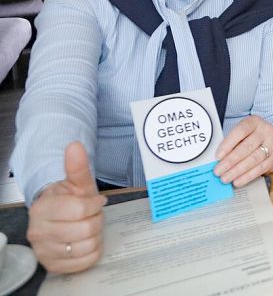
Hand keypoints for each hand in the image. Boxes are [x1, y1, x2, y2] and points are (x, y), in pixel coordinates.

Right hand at [27, 141, 106, 273]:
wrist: (57, 218)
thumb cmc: (69, 200)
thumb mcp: (77, 183)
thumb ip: (77, 166)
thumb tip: (75, 145)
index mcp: (42, 208)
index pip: (81, 209)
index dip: (95, 205)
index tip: (94, 202)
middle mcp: (38, 232)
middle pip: (87, 229)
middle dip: (96, 220)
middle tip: (91, 216)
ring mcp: (44, 251)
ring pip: (88, 246)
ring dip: (96, 236)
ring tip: (88, 228)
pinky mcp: (53, 266)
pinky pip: (86, 261)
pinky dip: (93, 251)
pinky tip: (86, 242)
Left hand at [214, 116, 272, 186]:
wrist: (270, 139)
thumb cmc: (251, 136)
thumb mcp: (242, 133)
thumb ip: (231, 143)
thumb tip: (217, 159)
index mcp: (255, 122)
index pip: (241, 131)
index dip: (228, 143)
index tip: (218, 156)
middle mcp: (266, 131)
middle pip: (247, 147)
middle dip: (230, 161)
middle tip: (218, 171)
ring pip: (254, 159)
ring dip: (238, 171)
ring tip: (225, 178)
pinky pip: (261, 169)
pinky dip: (247, 176)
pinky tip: (238, 181)